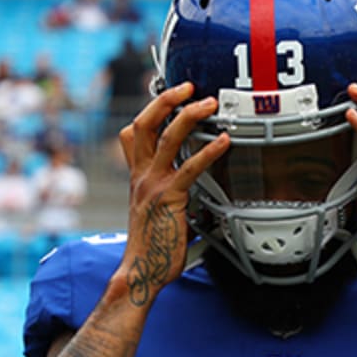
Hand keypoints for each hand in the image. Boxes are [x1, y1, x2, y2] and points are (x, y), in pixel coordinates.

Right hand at [115, 82, 229, 306]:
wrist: (142, 271)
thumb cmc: (153, 246)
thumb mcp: (155, 211)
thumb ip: (169, 193)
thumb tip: (193, 188)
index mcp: (137, 177)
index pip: (132, 134)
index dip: (148, 111)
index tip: (169, 96)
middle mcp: (142, 176)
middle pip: (144, 124)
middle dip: (165, 99)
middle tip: (187, 86)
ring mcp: (154, 184)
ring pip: (167, 137)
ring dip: (189, 115)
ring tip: (209, 103)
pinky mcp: (170, 197)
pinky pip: (189, 167)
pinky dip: (209, 151)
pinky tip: (224, 141)